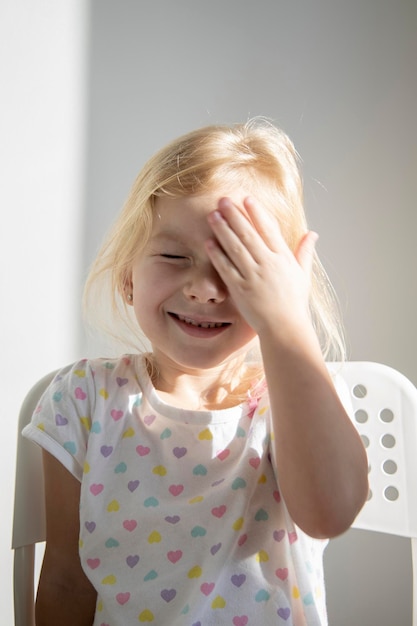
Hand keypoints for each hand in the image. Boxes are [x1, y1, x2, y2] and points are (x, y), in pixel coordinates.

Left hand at [205, 196, 317, 336]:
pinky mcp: (241, 289)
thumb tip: (312, 234)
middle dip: (235, 215)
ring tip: (212, 215)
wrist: (285, 328)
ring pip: (235, 247)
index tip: (247, 199)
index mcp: (283, 259)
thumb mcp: (303, 275)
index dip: (257, 213)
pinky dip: (217, 254)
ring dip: (223, 230)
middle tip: (223, 200)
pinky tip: (209, 242)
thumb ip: (304, 253)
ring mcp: (254, 276)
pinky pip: (227, 268)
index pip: (269, 229)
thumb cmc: (294, 303)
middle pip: (249, 234)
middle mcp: (269, 264)